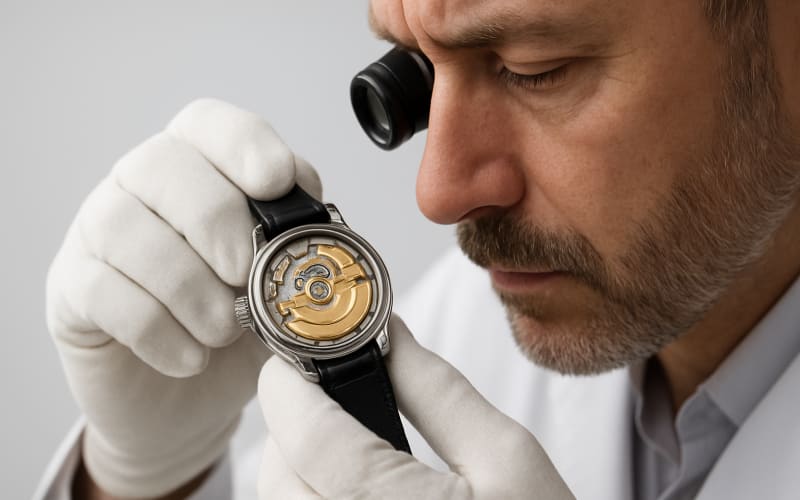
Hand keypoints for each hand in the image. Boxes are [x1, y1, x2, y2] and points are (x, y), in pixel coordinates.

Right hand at [46, 98, 321, 497]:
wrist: (186, 397)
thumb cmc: (238, 326)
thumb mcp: (283, 281)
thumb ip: (301, 241)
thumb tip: (319, 220)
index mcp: (199, 168)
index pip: (210, 124)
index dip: (244, 145)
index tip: (275, 183)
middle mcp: (141, 186)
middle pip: (167, 168)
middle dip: (219, 226)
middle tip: (247, 279)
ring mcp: (98, 232)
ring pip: (125, 228)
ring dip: (188, 287)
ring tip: (223, 330)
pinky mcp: (72, 288)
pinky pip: (103, 292)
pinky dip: (158, 331)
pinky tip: (190, 357)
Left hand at [257, 315, 574, 499]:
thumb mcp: (507, 455)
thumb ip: (437, 390)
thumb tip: (387, 334)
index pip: (313, 440)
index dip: (290, 386)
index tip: (291, 358)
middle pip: (280, 480)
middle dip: (289, 426)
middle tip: (319, 396)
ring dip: (295, 467)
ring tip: (338, 442)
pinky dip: (308, 499)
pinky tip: (347, 487)